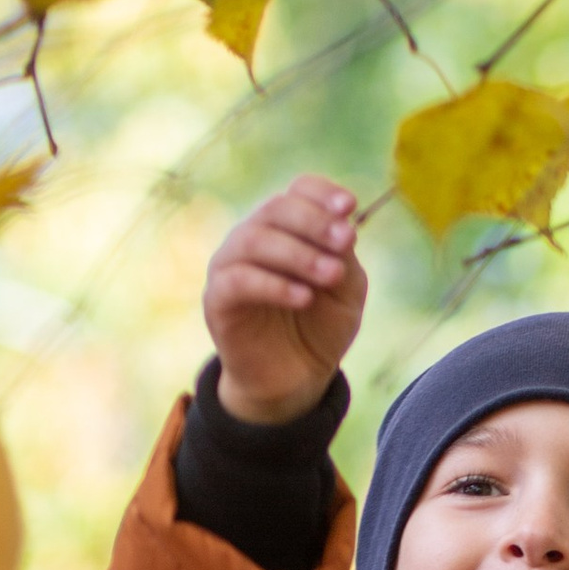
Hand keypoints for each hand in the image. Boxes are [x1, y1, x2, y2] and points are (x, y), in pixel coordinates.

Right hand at [206, 176, 366, 425]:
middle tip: (347, 243)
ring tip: (332, 275)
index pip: (297, 190)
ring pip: (256, 239)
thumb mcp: (345, 289)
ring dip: (299, 254)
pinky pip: (239, 280)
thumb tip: (342, 224)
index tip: (350, 207)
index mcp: (285, 227)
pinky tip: (304, 298)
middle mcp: (253, 236)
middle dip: (315, 222)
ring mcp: (230, 265)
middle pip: (276, 208)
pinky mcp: (217, 300)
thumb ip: (341, 255)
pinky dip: (274, 284)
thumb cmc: (319, 327)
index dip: (322, 193)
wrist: (296, 380)